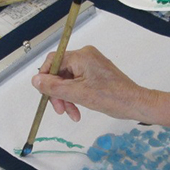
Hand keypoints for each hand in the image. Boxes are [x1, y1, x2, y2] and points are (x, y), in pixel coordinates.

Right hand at [31, 46, 151, 121]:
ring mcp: (91, 64)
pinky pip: (78, 82)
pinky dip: (76, 96)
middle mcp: (86, 56)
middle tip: (60, 110)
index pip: (53, 61)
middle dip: (58, 93)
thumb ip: (54, 87)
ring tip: (72, 114)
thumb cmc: (111, 97)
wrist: (135, 103)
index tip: (46, 95)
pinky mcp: (96, 73)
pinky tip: (78, 110)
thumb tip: (35, 80)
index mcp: (81, 56)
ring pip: (68, 80)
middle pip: (60, 72)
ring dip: (67, 97)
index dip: (45, 78)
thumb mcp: (77, 94)